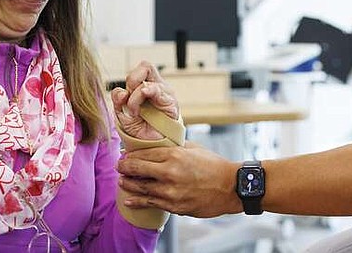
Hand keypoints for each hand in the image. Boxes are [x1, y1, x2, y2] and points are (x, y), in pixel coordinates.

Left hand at [110, 61, 179, 140]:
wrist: (149, 148)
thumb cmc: (138, 130)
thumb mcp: (122, 112)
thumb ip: (118, 99)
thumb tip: (121, 91)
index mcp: (146, 86)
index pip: (140, 69)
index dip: (129, 78)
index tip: (123, 96)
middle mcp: (157, 87)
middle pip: (146, 66)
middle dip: (132, 79)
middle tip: (127, 98)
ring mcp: (164, 93)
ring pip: (146, 80)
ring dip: (134, 97)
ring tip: (133, 112)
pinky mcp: (170, 102)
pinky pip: (155, 89)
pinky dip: (141, 97)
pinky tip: (138, 111)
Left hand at [117, 142, 241, 217]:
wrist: (231, 187)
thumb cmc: (214, 166)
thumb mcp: (194, 149)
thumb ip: (175, 147)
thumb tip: (159, 145)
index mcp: (174, 155)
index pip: (144, 154)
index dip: (131, 155)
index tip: (125, 155)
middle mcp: (170, 173)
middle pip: (138, 170)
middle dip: (125, 168)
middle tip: (120, 166)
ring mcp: (171, 191)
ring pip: (141, 188)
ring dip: (129, 185)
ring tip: (122, 182)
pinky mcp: (175, 206)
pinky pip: (151, 203)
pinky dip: (137, 202)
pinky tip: (129, 200)